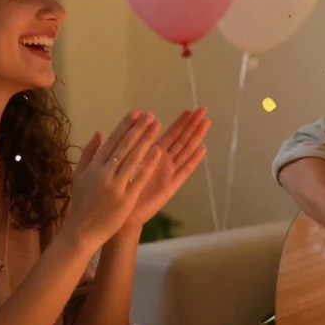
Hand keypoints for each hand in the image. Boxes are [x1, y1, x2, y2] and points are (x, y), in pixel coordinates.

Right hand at [66, 111, 164, 249]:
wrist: (81, 232)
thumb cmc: (81, 204)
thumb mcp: (78, 177)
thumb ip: (88, 154)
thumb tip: (99, 132)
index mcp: (92, 167)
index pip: (111, 141)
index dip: (125, 126)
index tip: (136, 113)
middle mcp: (103, 173)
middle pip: (123, 146)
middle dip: (138, 129)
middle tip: (151, 116)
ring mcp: (114, 186)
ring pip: (132, 158)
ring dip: (146, 140)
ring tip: (157, 127)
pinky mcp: (125, 199)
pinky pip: (139, 178)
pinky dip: (148, 164)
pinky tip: (158, 152)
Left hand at [124, 108, 210, 229]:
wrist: (121, 215)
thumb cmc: (118, 190)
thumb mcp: (118, 163)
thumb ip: (124, 146)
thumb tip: (120, 128)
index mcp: (152, 154)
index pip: (170, 134)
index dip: (180, 122)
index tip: (189, 110)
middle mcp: (164, 161)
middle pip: (181, 139)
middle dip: (192, 125)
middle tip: (203, 109)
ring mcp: (169, 173)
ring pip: (185, 150)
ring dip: (196, 137)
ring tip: (206, 122)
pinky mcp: (171, 186)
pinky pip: (185, 170)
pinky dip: (194, 160)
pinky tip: (202, 149)